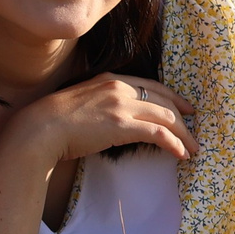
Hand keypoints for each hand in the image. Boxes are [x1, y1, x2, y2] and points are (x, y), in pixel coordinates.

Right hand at [7, 73, 196, 168]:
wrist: (40, 128)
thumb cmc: (52, 122)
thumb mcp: (80, 103)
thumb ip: (99, 104)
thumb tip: (109, 120)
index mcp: (109, 79)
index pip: (150, 85)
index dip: (171, 96)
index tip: (182, 107)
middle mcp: (119, 87)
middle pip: (163, 99)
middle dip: (182, 114)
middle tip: (194, 128)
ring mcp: (122, 105)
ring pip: (166, 116)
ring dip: (183, 134)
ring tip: (192, 148)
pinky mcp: (122, 125)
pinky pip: (158, 133)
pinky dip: (173, 143)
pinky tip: (180, 154)